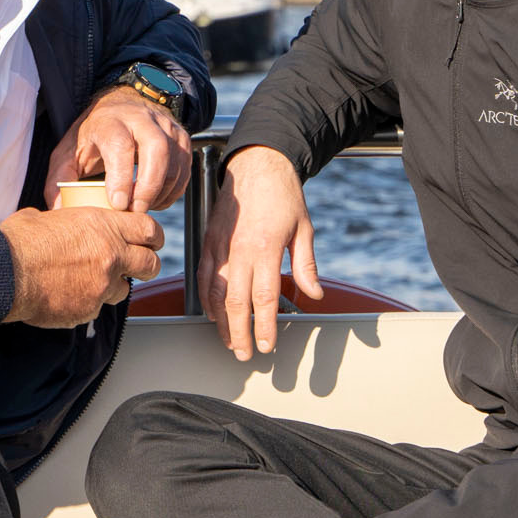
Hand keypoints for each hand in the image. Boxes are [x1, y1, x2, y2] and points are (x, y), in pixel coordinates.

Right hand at [0, 206, 162, 327]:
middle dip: (147, 266)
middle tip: (139, 266)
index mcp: (103, 227)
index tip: (151, 241)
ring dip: (112, 286)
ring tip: (91, 281)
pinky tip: (66, 294)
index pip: (149, 230)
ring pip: (123, 290)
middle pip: (150, 265)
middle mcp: (110, 256)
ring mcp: (101, 287)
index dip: (154, 236)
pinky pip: (95, 308)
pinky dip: (86, 302)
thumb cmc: (21, 241)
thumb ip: (69, 223)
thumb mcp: (49, 217)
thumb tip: (64, 224)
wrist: (5, 272)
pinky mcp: (87, 310)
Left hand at [45, 85, 192, 212]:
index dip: (121, 176)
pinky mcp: (181, 137)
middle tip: (136, 211)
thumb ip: (59, 180)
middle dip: (149, 186)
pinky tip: (155, 199)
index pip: (120, 145)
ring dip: (161, 191)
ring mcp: (165, 126)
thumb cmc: (93, 135)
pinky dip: (173, 190)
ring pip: (175, 161)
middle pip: (156, 149)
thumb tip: (58, 210)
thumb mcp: (68, 152)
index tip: (117, 203)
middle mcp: (141, 119)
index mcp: (109, 121)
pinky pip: (185, 169)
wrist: (120, 106)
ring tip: (142, 207)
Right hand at [200, 146, 321, 360]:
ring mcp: (220, 246)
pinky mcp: (209, 240)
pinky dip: (205, 298)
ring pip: (215, 293)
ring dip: (222, 321)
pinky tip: (212, 312)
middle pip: (236, 302)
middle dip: (240, 333)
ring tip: (230, 341)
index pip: (265, 299)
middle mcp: (239, 250)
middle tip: (246, 354)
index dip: (265, 327)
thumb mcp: (304, 229)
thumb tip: (314, 295)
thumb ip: (306, 266)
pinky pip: (203, 275)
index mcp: (266, 249)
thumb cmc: (283, 194)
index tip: (267, 345)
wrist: (257, 163)